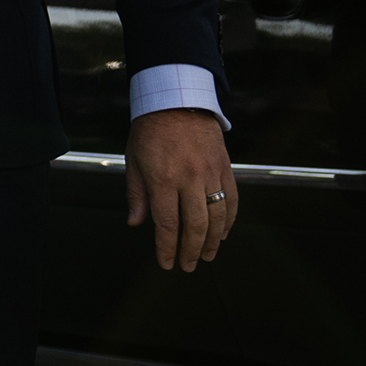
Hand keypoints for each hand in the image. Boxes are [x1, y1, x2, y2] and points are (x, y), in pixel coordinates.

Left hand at [124, 106, 236, 271]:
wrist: (178, 100)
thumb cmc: (151, 130)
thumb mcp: (133, 160)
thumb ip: (136, 194)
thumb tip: (136, 222)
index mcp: (163, 179)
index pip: (166, 224)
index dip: (167, 248)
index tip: (167, 263)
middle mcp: (189, 179)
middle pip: (195, 225)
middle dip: (190, 250)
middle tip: (187, 266)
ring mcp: (210, 173)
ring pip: (217, 216)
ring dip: (212, 241)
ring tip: (206, 255)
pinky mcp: (225, 167)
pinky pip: (232, 199)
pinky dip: (229, 220)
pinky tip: (223, 232)